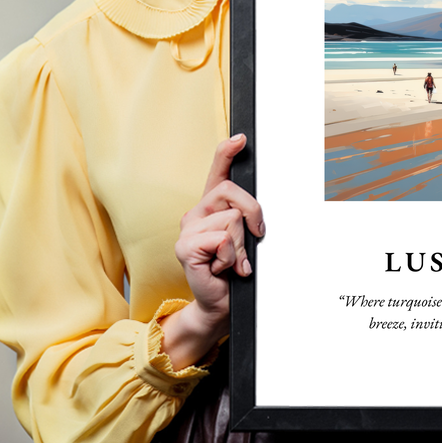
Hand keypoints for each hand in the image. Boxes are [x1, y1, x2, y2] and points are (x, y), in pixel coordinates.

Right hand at [160, 134, 264, 368]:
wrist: (220, 303)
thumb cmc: (234, 270)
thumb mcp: (245, 239)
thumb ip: (246, 218)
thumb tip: (256, 211)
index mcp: (211, 207)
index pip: (217, 172)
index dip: (227, 152)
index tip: (241, 139)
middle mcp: (196, 213)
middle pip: (232, 192)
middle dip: (253, 214)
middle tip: (254, 238)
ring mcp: (187, 229)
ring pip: (232, 219)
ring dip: (241, 246)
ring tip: (232, 261)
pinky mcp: (185, 247)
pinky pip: (222, 239)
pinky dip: (231, 257)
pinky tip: (222, 268)